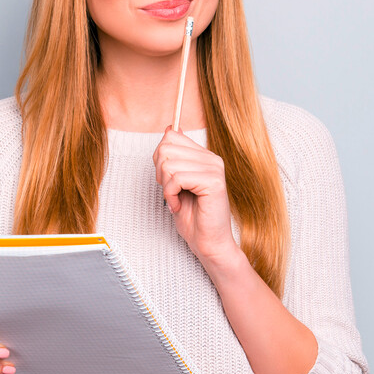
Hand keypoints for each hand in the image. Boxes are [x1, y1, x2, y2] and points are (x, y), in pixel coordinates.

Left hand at [153, 127, 241, 268]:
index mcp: (204, 156)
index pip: (171, 135)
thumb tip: (170, 129)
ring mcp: (214, 169)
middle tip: (170, 191)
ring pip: (169, 164)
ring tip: (176, 200)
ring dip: (166, 188)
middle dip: (160, 172)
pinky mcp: (214, 182)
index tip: (167, 179)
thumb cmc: (193, 218)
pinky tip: (179, 205)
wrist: (208, 244)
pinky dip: (170, 195)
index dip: (159, 158)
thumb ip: (174, 157)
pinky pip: (177, 178)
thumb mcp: (176, 182)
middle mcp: (212, 159)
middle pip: (166, 147)